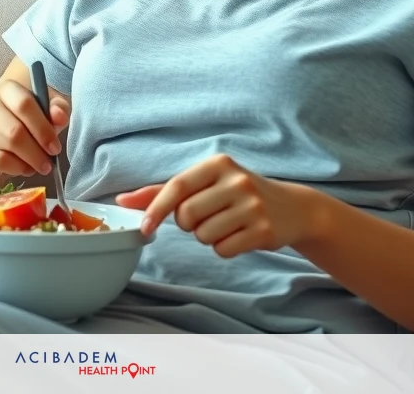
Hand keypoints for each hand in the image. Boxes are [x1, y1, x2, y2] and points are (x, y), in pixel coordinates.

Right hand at [0, 78, 69, 181]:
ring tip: (41, 166)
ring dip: (30, 160)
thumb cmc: (24, 122)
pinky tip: (26, 169)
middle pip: (15, 129)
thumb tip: (59, 116)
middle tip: (50, 162)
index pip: (24, 104)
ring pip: (7, 146)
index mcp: (5, 88)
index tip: (55, 146)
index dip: (43, 127)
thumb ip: (58, 109)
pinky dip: (17, 168)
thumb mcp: (46, 110)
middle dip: (37, 150)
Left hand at [115, 154, 319, 257]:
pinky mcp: (263, 231)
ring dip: (207, 236)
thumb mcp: (205, 183)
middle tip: (206, 217)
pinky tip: (239, 236)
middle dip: (188, 224)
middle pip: (187, 216)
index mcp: (219, 164)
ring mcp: (252, 206)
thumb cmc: (237, 193)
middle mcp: (237, 181)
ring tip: (226, 224)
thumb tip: (121, 200)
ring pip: (203, 235)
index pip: (177, 186)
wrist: (292, 208)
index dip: (156, 208)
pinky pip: (223, 250)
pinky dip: (224, 248)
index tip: (144, 227)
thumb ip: (163, 191)